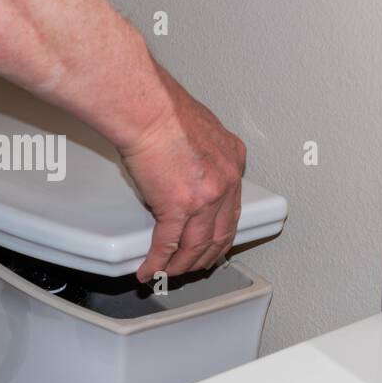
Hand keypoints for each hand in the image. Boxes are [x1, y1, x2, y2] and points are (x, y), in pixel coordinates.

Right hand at [118, 69, 246, 281]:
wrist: (147, 109)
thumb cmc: (163, 108)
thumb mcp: (199, 128)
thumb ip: (202, 152)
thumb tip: (187, 168)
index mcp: (234, 160)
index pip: (232, 208)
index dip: (221, 233)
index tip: (213, 244)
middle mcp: (226, 182)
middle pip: (219, 234)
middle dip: (205, 257)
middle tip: (193, 267)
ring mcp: (205, 198)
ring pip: (196, 246)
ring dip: (181, 265)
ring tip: (169, 274)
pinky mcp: (178, 207)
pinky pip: (168, 244)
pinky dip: (158, 262)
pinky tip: (150, 270)